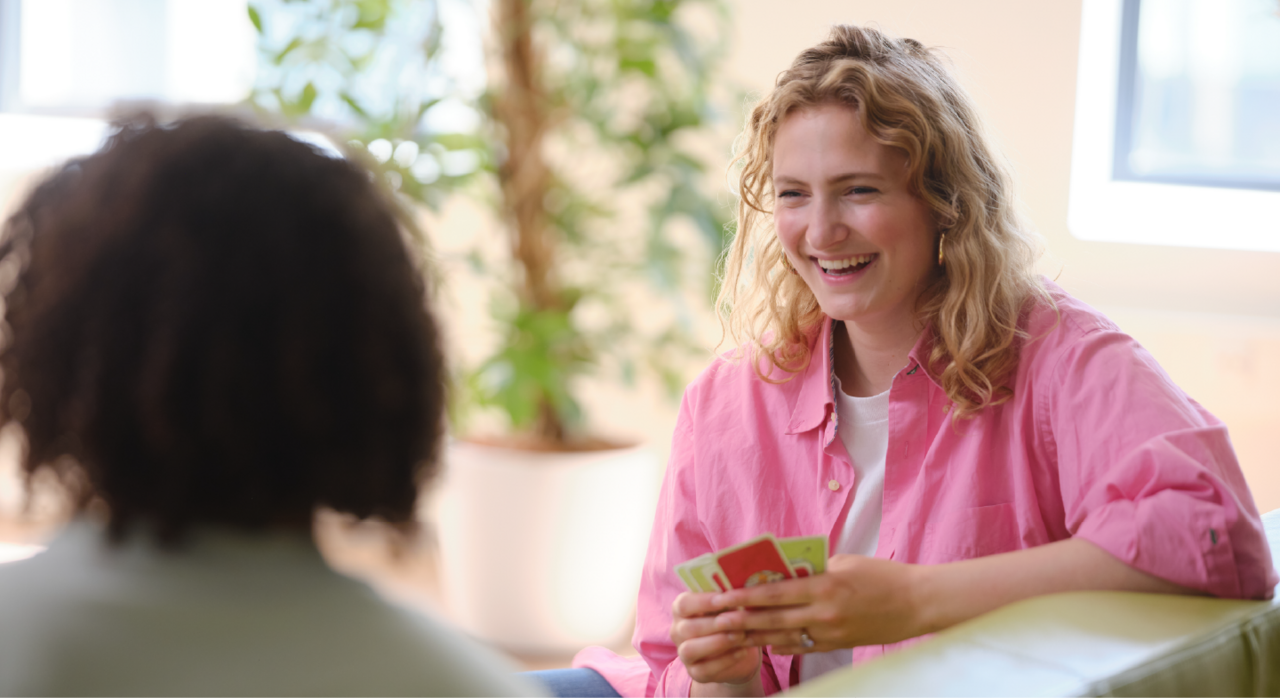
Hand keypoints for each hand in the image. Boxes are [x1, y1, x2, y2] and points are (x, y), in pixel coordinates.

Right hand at [670, 591, 761, 687]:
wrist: (739, 648)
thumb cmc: (732, 618)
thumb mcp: (730, 605)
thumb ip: (727, 596)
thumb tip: (737, 585)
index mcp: (681, 609)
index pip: (683, 604)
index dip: (703, 602)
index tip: (724, 599)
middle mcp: (677, 631)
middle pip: (687, 628)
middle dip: (714, 624)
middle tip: (739, 620)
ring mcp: (683, 653)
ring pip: (690, 650)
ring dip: (717, 642)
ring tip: (740, 636)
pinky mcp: (694, 672)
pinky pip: (704, 670)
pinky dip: (724, 661)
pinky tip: (742, 651)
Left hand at [709, 554, 924, 654]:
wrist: (917, 603)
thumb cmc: (882, 576)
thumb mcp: (845, 563)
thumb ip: (813, 569)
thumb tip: (784, 572)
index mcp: (825, 586)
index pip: (775, 593)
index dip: (746, 596)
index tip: (723, 596)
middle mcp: (824, 613)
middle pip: (773, 619)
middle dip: (743, 619)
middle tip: (718, 619)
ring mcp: (831, 633)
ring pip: (784, 636)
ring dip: (757, 635)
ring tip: (734, 633)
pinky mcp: (838, 645)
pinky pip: (803, 647)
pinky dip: (783, 644)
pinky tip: (767, 642)